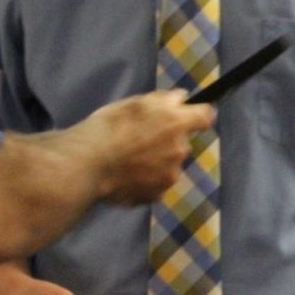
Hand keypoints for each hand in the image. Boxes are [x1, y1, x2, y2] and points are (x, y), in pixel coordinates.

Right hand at [84, 90, 214, 204]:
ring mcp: (170, 176)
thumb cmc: (109, 127)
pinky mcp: (157, 196)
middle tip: (141, 139)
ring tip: (129, 160)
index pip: (205, 116)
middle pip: (182, 143)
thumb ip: (163, 100)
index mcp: (176, 122)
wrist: (89, 163)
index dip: (197, 114)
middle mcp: (179, 150)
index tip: (188, 115)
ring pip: (169, 165)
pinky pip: (156, 185)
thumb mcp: (135, 102)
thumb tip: (181, 98)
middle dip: (168, 141)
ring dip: (157, 162)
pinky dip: (146, 181)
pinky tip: (125, 176)